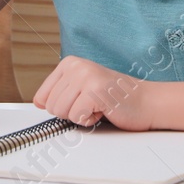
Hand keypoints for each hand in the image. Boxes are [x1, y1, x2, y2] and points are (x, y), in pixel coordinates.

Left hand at [32, 56, 152, 129]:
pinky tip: (104, 109)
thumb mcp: (81, 89)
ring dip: (81, 116)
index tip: (79, 102)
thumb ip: (60, 92)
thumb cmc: (115, 98)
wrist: (146, 102)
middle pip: (51, 106)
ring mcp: (85, 75)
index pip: (42, 97)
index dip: (61, 108)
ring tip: (98, 105)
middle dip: (71, 113)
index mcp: (69, 63)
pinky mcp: (94, 90)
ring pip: (61, 112)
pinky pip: (76, 117)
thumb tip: (38, 101)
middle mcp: (75, 65)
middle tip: (93, 104)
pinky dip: (90, 120)